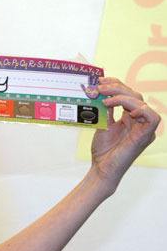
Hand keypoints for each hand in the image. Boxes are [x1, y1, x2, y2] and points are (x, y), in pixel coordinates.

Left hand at [90, 77, 160, 191]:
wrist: (102, 169)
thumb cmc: (103, 151)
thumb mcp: (102, 124)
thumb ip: (105, 110)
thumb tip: (100, 92)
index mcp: (131, 118)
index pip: (128, 94)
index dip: (116, 85)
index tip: (100, 82)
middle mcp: (140, 121)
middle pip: (134, 95)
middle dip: (116, 88)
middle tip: (99, 87)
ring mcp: (144, 128)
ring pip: (141, 103)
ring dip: (123, 96)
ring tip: (105, 99)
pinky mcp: (145, 136)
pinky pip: (152, 117)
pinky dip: (139, 109)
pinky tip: (121, 107)